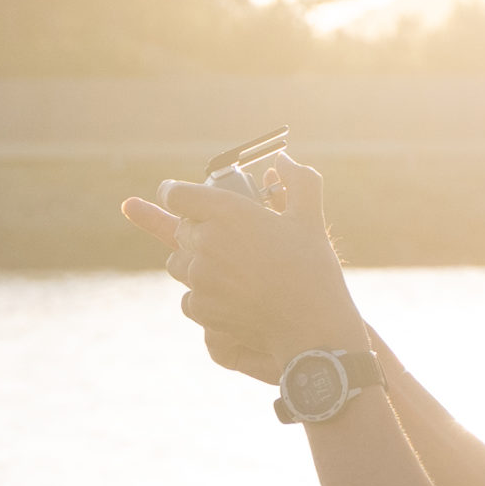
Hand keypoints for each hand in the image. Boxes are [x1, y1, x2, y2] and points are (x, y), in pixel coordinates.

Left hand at [120, 162, 366, 384]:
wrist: (310, 325)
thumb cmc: (312, 268)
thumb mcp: (309, 218)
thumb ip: (298, 181)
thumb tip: (283, 160)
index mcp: (227, 212)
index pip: (176, 194)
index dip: (172, 192)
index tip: (172, 193)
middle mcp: (206, 242)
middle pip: (180, 229)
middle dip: (195, 229)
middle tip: (220, 234)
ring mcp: (199, 277)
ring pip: (178, 262)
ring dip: (193, 261)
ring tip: (224, 266)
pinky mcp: (199, 307)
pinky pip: (187, 295)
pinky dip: (201, 294)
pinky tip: (227, 293)